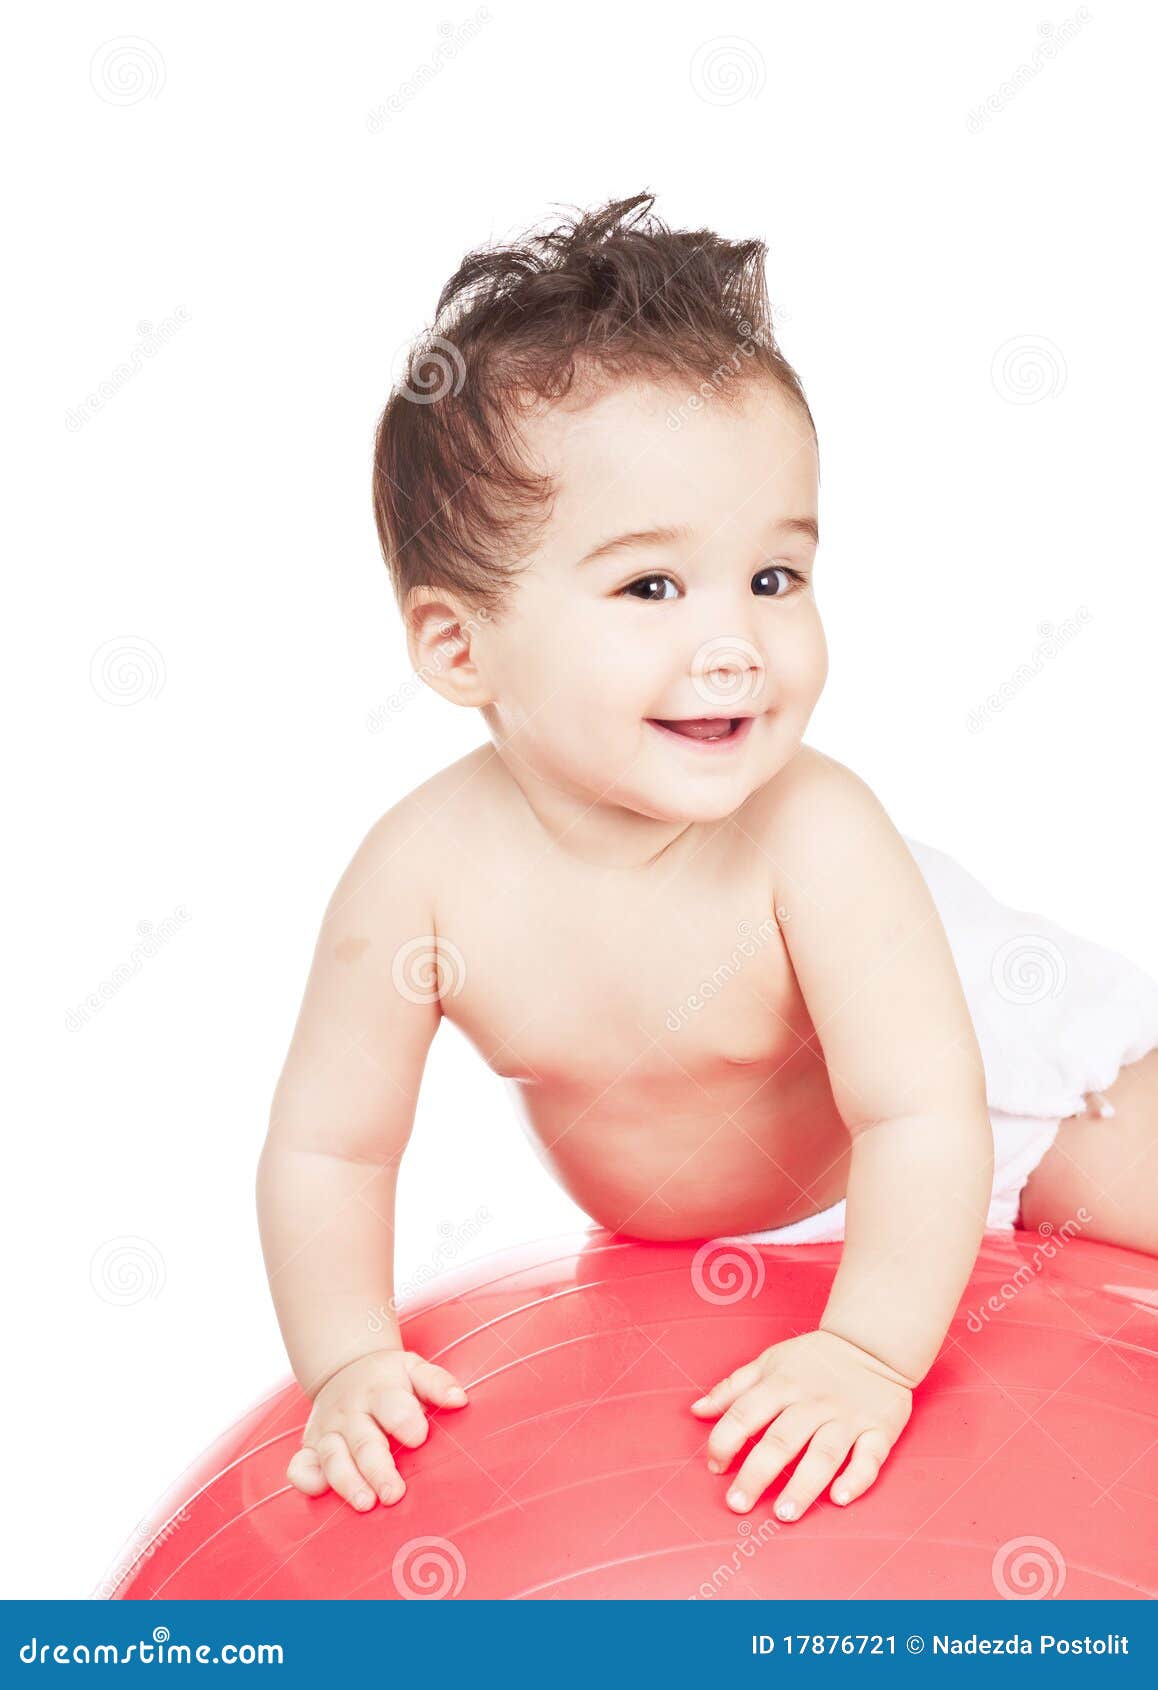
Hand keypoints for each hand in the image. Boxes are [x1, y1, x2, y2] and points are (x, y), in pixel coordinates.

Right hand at [287, 1348, 468, 1510]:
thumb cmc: (391, 1380)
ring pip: (333, 1457)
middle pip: (364, 1441)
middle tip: (394, 1494)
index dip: (405, 1421)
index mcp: (380, 1390)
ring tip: (365, 1503)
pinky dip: (304, 1479)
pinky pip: (300, 1466)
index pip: (392, 1405)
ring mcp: (328, 1430)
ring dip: (347, 1481)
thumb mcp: (413, 1370)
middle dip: (378, 1469)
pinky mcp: (310, 1447)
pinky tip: (317, 1491)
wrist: (346, 1369)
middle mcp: (351, 1411)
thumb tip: (459, 1400)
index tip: (419, 1438)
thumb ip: (436, 1383)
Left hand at [690, 1328, 913, 1521]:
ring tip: (784, 1515)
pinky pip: (870, 1458)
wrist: (872, 1343)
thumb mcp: (769, 1362)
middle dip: (757, 1474)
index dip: (724, 1442)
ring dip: (803, 1486)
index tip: (715, 1468)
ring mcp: (848, 1417)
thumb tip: (696, 1410)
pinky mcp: (879, 1429)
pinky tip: (839, 1498)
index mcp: (782, 1384)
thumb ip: (732, 1388)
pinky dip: (856, 1478)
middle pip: (781, 1440)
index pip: (744, 1414)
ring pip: (823, 1454)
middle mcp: (813, 1402)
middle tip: (738, 1504)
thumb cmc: (813, 1359)